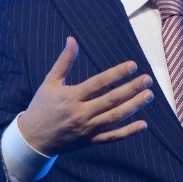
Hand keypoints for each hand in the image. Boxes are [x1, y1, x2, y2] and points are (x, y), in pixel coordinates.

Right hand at [18, 38, 152, 154]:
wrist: (33, 139)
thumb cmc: (41, 106)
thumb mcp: (50, 82)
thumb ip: (64, 61)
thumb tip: (72, 40)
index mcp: (71, 97)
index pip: (99, 83)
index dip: (117, 74)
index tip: (133, 66)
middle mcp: (81, 113)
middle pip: (111, 100)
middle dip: (131, 89)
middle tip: (148, 80)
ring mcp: (87, 129)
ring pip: (115, 118)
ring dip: (134, 107)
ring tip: (149, 96)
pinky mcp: (90, 141)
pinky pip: (112, 137)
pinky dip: (128, 132)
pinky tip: (144, 124)